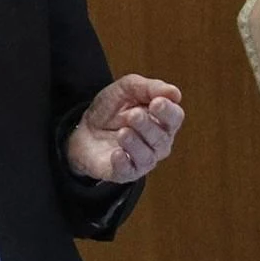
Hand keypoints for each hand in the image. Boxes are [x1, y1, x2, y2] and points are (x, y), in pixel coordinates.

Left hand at [66, 75, 182, 183]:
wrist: (84, 130)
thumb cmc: (112, 109)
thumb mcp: (127, 89)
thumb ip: (150, 88)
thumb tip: (175, 93)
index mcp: (162, 121)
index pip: (175, 117)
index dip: (168, 111)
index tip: (156, 102)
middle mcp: (158, 143)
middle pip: (161, 137)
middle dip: (148, 126)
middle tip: (133, 115)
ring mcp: (143, 159)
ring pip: (147, 156)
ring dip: (135, 144)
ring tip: (123, 132)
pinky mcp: (125, 172)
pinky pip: (128, 171)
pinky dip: (123, 163)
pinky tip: (116, 153)